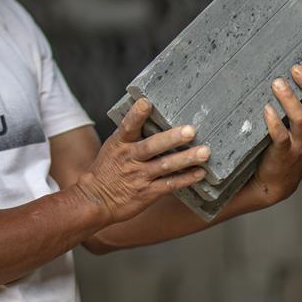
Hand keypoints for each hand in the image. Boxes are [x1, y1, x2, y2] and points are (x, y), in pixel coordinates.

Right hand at [75, 98, 209, 224]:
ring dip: (186, 158)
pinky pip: (170, 184)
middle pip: (152, 146)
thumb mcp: (113, 147)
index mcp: (119, 144)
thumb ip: (130, 134)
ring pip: (165, 165)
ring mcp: (139, 176)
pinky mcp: (147, 192)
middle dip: (172, 138)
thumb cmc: (108, 168)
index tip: (146, 102)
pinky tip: (200, 173)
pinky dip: (186, 179)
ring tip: (204, 152)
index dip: (136, 114)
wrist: (97, 199)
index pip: (127, 126)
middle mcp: (130, 158)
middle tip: (191, 130)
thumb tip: (149, 110)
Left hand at [250, 59, 301, 205]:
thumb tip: (291, 77)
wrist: (275, 182)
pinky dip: (275, 122)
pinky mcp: (284, 154)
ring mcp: (301, 144)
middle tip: (295, 67)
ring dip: (289, 99)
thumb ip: (301, 106)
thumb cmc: (285, 147)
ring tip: (277, 83)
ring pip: (301, 118)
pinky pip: (281, 137)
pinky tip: (267, 109)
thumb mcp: (299, 127)